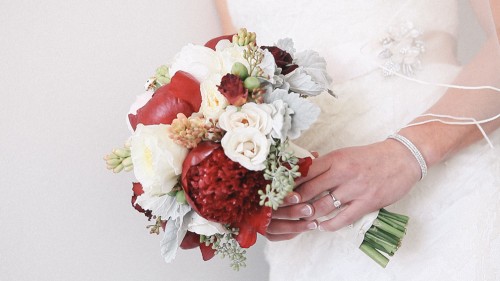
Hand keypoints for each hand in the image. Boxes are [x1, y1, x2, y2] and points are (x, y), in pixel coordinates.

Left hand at [266, 139, 420, 240]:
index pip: (305, 171)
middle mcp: (343, 172)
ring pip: (323, 206)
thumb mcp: (345, 154)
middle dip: (294, 201)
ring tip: (301, 217)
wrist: (402, 158)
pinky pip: (342, 218)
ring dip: (309, 214)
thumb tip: (302, 173)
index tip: (279, 190)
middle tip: (284, 208)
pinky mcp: (367, 202)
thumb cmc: (371, 156)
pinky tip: (322, 226)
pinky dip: (329, 225)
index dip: (290, 183)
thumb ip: (325, 164)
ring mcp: (355, 189)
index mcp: (336, 158)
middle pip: (309, 190)